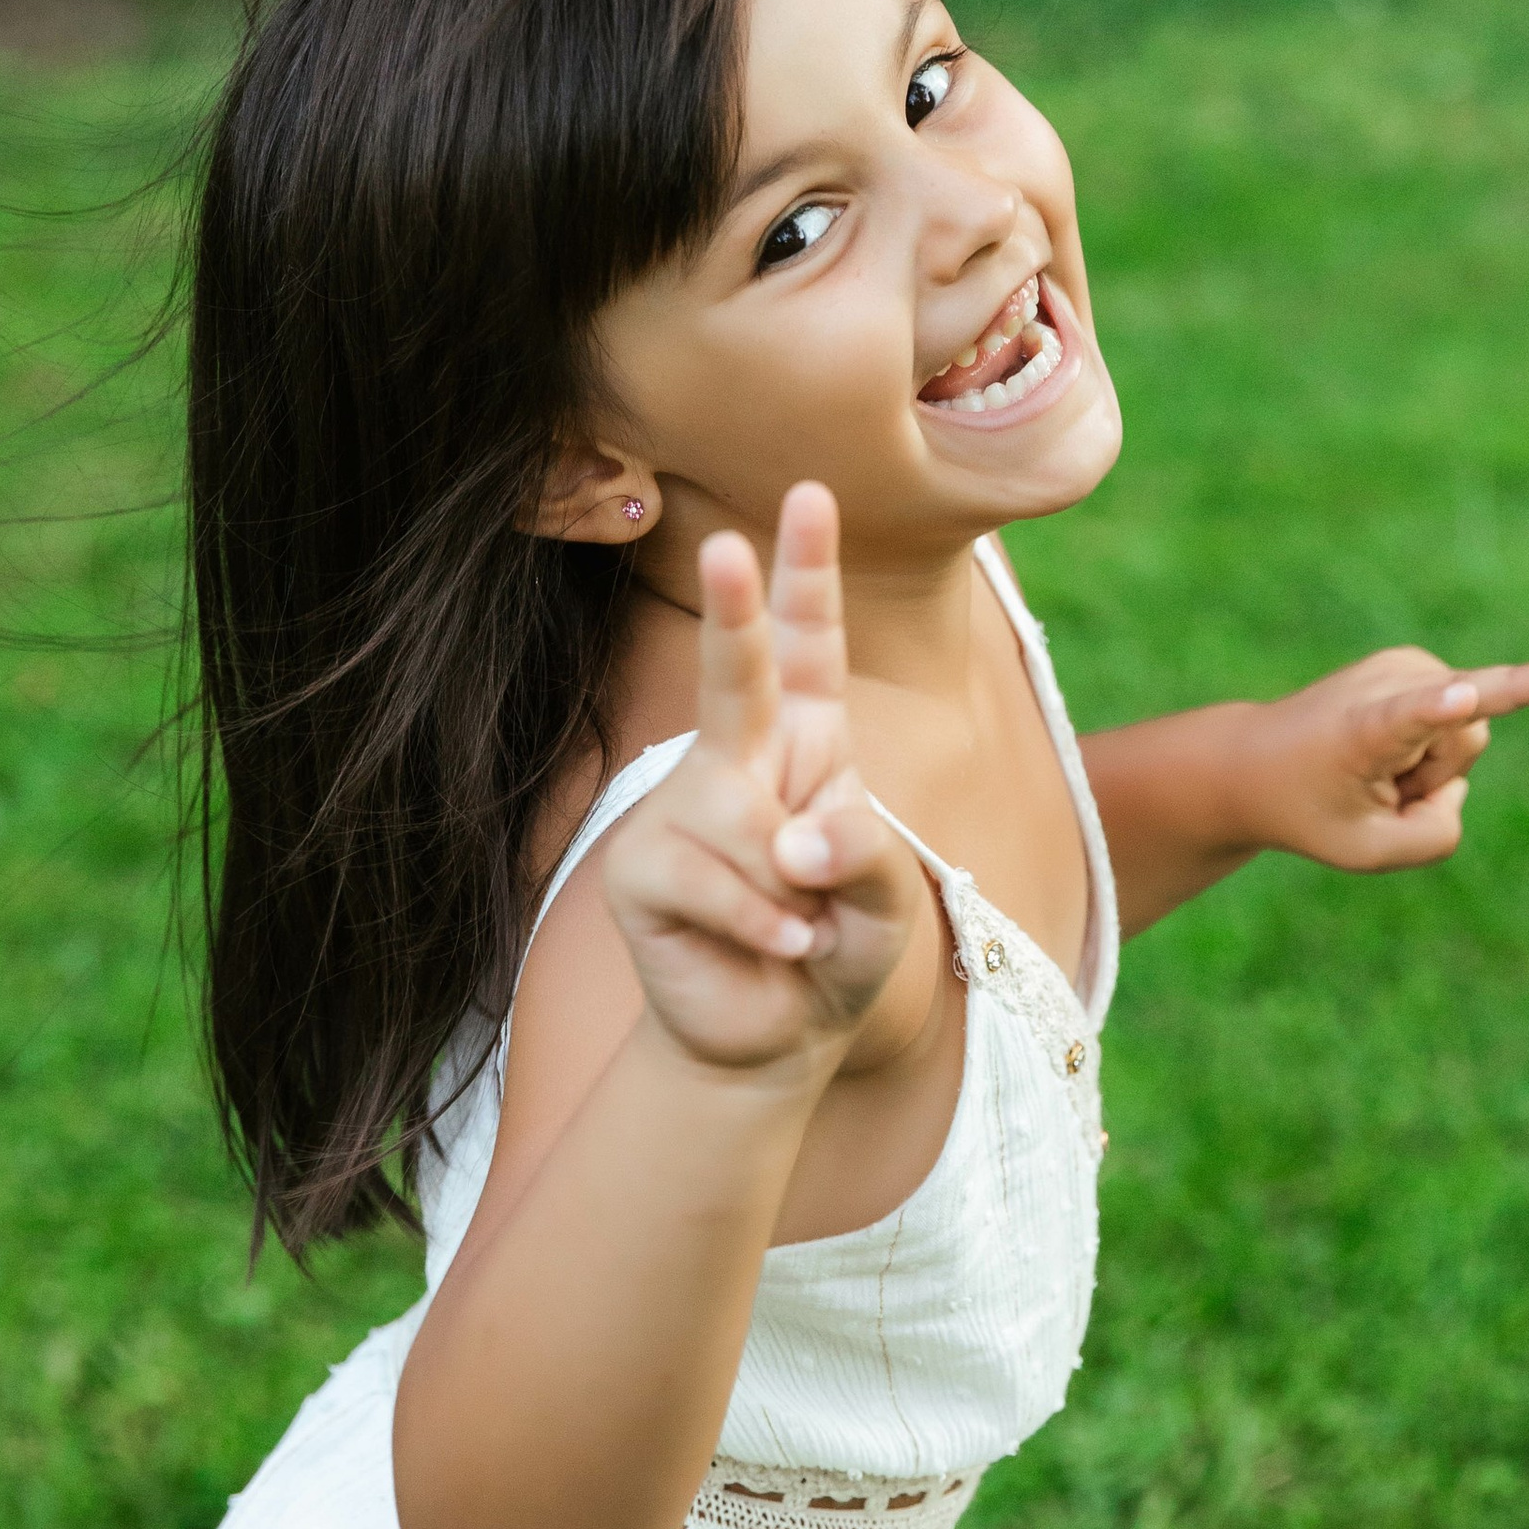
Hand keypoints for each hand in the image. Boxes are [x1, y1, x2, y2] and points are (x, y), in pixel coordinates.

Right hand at [595, 482, 925, 1074]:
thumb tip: (793, 842)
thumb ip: (860, 852)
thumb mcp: (886, 898)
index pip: (808, 644)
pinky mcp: (642, 865)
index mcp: (808, 737)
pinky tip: (776, 946)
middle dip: (733, 612)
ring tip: (801, 926)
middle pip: (737, 675)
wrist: (779, 1033)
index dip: (807, 570)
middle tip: (731, 550)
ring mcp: (683, 805)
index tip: (810, 495)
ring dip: (791, 890)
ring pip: (744, 823)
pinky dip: (762, 924)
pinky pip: (712, 881)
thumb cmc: (841, 941)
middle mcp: (741, 755)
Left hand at [1235, 643, 1528, 871]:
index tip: (1466, 695)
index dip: (1448, 705)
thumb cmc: (1309, 810)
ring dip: (1433, 763)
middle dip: (1439, 777)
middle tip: (1378, 788)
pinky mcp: (1411, 660)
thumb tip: (1459, 784)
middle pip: (1468, 740)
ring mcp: (1401, 661)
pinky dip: (1430, 744)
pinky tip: (1384, 750)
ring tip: (1376, 768)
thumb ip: (1435, 834)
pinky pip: (1458, 714)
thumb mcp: (1366, 851)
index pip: (1415, 713)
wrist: (1256, 761)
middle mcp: (1385, 680)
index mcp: (1366, 730)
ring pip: (1467, 727)